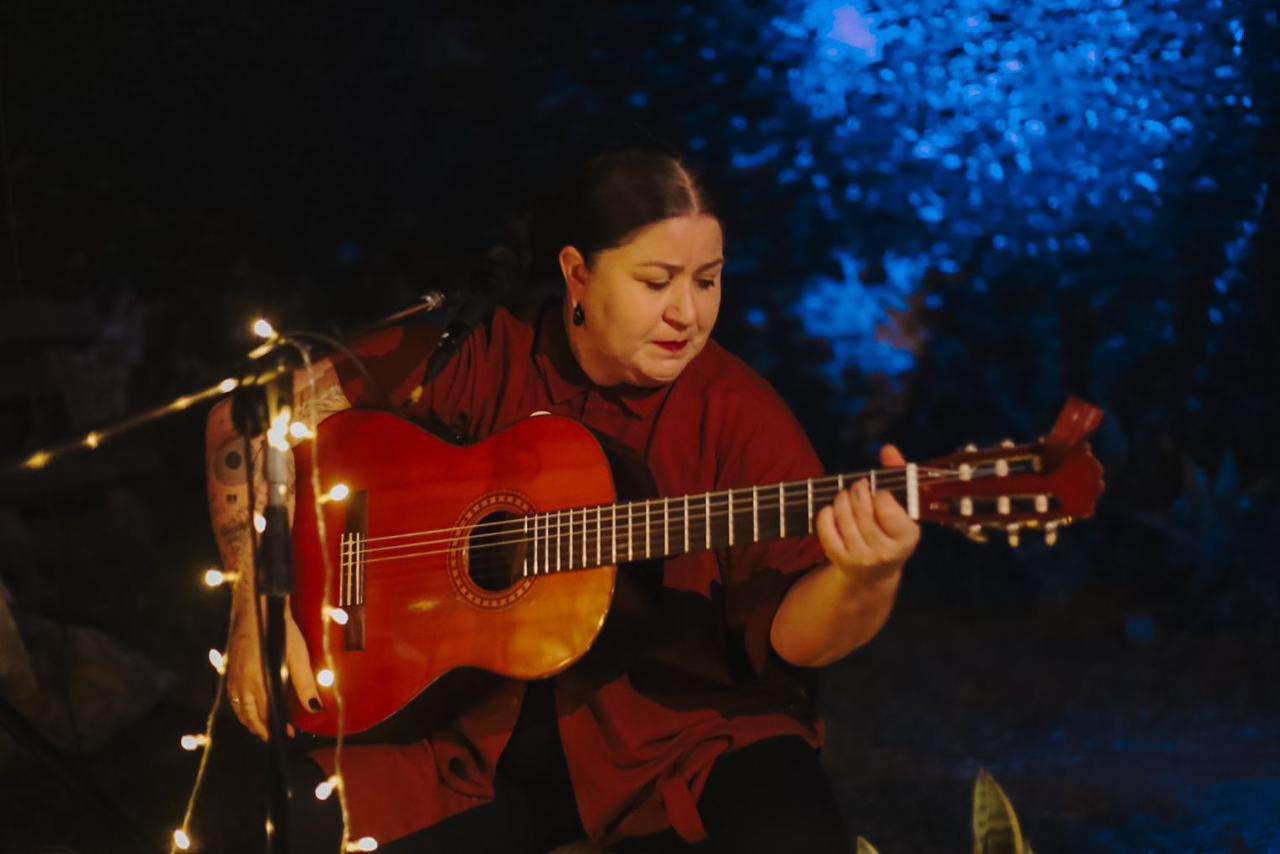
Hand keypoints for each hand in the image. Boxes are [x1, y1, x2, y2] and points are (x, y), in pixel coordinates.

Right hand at [226, 601, 320, 740]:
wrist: (258, 607)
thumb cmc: (279, 630)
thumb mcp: (298, 656)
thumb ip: (305, 684)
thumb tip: (315, 707)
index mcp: (258, 682)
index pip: (266, 716)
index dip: (278, 728)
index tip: (289, 734)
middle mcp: (242, 683)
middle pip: (249, 717)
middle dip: (262, 729)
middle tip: (276, 735)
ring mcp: (233, 676)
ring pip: (238, 709)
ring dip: (250, 721)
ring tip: (262, 726)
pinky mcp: (230, 669)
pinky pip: (232, 698)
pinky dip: (240, 708)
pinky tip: (249, 706)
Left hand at [816, 444, 920, 587]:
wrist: (875, 574)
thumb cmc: (890, 531)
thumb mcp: (902, 508)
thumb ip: (898, 474)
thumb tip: (888, 448)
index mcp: (906, 537)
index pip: (886, 506)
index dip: (879, 493)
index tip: (879, 493)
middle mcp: (885, 551)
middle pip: (862, 509)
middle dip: (857, 491)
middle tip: (858, 486)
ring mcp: (862, 558)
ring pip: (843, 517)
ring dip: (841, 499)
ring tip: (845, 495)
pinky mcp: (840, 560)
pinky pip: (826, 530)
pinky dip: (825, 515)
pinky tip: (831, 509)